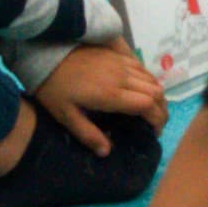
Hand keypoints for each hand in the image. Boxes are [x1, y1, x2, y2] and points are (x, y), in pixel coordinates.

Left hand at [34, 42, 168, 156]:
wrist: (45, 53)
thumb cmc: (54, 86)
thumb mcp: (65, 115)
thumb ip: (88, 134)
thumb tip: (106, 152)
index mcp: (111, 94)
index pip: (147, 105)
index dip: (157, 119)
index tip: (155, 132)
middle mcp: (122, 77)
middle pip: (155, 92)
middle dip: (162, 110)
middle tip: (156, 124)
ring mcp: (121, 63)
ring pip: (151, 79)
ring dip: (157, 95)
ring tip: (151, 109)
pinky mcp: (116, 55)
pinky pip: (142, 68)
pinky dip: (148, 81)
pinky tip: (141, 89)